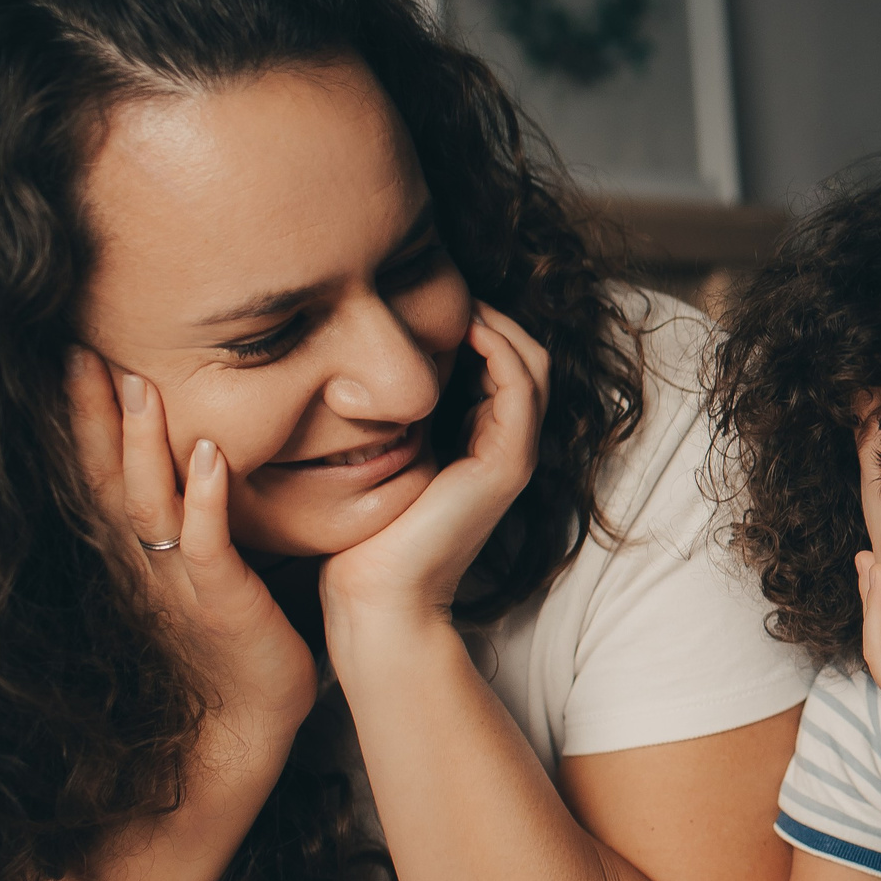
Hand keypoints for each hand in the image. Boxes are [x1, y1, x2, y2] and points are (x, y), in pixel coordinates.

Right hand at [67, 348, 315, 735]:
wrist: (251, 723)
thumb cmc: (241, 642)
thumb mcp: (211, 570)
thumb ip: (201, 519)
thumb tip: (211, 456)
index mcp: (144, 553)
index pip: (107, 474)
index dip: (90, 419)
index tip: (82, 357)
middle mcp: (149, 564)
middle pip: (109, 479)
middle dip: (96, 416)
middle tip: (83, 349)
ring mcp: (180, 584)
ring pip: (149, 505)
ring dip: (144, 445)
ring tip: (142, 384)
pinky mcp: (221, 604)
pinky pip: (208, 547)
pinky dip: (207, 501)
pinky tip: (211, 458)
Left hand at [319, 305, 546, 644]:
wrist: (376, 597)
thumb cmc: (363, 538)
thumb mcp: (375, 458)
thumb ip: (383, 418)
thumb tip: (349, 371)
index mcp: (481, 445)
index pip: (502, 364)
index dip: (478, 324)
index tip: (430, 296)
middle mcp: (506, 448)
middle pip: (526, 356)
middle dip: (493, 313)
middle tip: (446, 284)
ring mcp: (513, 456)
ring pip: (531, 363)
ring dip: (499, 322)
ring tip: (456, 296)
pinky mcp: (506, 465)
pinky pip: (518, 387)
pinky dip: (498, 349)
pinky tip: (461, 328)